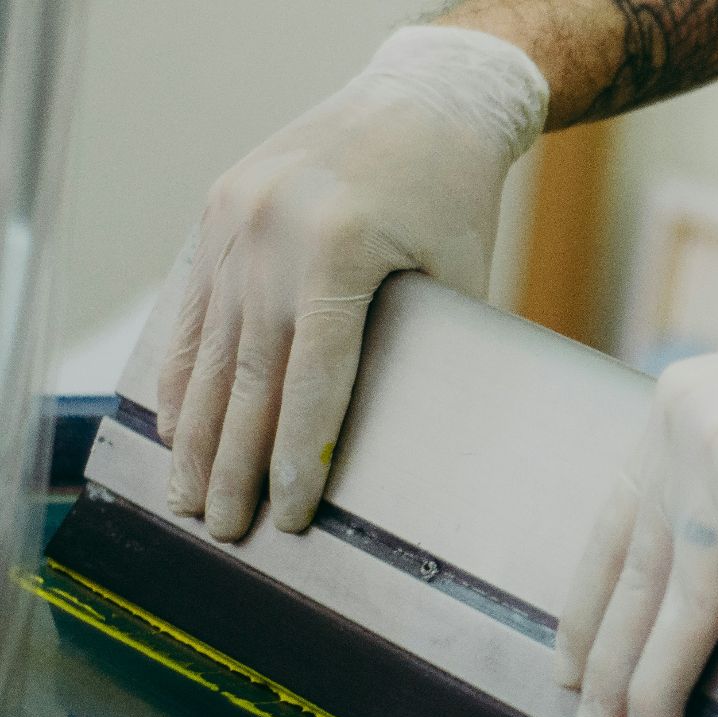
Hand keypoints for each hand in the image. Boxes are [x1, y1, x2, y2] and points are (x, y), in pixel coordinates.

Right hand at [147, 27, 547, 540]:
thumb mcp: (458, 276)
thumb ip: (425, 353)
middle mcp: (270, 235)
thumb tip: (404, 448)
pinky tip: (175, 425)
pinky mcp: (215, 213)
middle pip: (246, 378)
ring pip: (206, 350)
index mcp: (336, 250)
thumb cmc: (454, 198)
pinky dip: (182, 372)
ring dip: (194, 431)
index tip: (285, 516)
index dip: (294, 458)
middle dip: (232, 464)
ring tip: (187, 496)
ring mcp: (232, 221)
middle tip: (222, 529)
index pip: (309, 382)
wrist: (419, 103)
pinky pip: (192, 310)